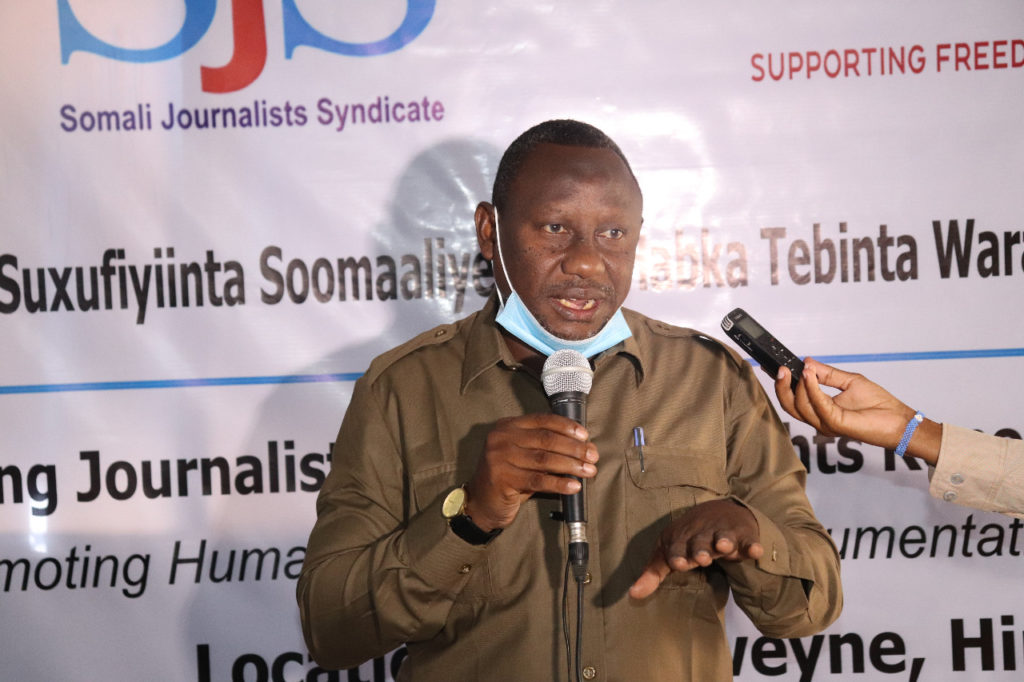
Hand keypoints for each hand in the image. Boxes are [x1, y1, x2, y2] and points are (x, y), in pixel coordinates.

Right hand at [463, 414, 597, 530]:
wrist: (480, 502)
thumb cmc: (508, 477)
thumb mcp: (523, 455)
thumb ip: (545, 447)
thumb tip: (582, 446)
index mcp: (507, 426)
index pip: (542, 421)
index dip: (566, 427)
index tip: (585, 436)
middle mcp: (501, 438)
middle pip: (546, 440)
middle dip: (574, 448)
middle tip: (592, 456)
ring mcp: (498, 458)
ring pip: (544, 460)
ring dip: (571, 465)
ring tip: (589, 471)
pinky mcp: (502, 479)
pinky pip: (538, 480)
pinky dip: (559, 483)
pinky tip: (574, 486)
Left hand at [629, 498, 762, 598]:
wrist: (718, 511)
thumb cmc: (688, 539)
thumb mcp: (669, 552)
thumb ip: (653, 574)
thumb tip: (632, 595)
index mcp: (681, 539)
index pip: (677, 547)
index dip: (677, 555)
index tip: (677, 564)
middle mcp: (701, 534)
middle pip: (700, 542)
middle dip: (700, 549)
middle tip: (701, 558)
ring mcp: (723, 533)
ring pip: (723, 536)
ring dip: (723, 540)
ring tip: (724, 546)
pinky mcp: (743, 536)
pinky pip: (748, 540)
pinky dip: (752, 545)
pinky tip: (754, 551)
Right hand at [775, 358, 939, 463]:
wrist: (898, 421)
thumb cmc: (879, 406)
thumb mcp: (849, 382)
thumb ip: (827, 374)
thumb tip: (807, 362)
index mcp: (820, 410)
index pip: (793, 399)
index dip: (782, 384)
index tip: (775, 366)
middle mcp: (819, 419)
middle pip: (789, 405)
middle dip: (782, 386)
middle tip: (781, 369)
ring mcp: (825, 423)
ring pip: (799, 405)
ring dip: (798, 385)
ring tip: (802, 369)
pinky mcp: (834, 423)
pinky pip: (816, 404)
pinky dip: (811, 387)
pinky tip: (810, 375)